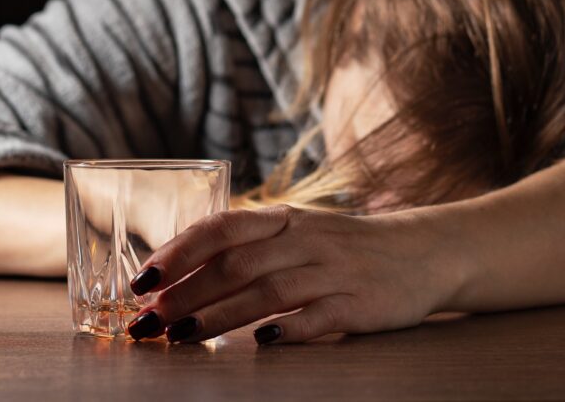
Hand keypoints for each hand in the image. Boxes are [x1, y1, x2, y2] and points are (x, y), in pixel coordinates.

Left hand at [124, 205, 461, 343]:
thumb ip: (247, 246)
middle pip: (235, 264)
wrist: (421, 253)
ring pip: (267, 291)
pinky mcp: (359, 304)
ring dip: (219, 316)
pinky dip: (286, 330)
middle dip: (184, 293)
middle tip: (147, 320)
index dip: (179, 251)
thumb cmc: (342, 247)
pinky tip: (258, 345)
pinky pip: (318, 317)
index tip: (142, 278)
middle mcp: (305, 239)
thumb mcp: (296, 231)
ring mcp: (333, 272)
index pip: (222, 227)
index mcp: (284, 219)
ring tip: (181, 337)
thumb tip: (176, 271)